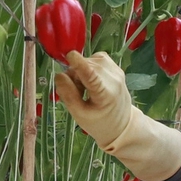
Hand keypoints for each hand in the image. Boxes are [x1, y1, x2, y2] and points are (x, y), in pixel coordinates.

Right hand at [55, 51, 180, 180]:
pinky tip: (90, 80)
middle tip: (77, 92)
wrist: (122, 124)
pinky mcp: (116, 66)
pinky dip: (88, 67)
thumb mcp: (80, 114)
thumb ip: (68, 95)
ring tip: (84, 88)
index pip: (92, 75)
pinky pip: (95, 59)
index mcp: (105, 94)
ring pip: (89, 60)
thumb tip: (59, 75)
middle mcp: (113, 79)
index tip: (70, 56)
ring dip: (81, 71)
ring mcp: (116, 71)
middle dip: (74, 74)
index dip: (80, 64)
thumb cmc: (99, 122)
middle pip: (85, 66)